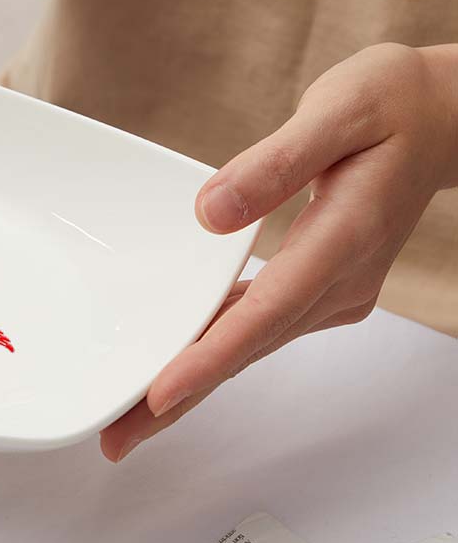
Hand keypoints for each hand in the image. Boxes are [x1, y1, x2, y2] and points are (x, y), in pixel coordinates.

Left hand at [102, 43, 457, 462]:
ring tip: (133, 416)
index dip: (210, 358)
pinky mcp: (321, 285)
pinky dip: (216, 348)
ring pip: (251, 346)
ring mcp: (333, 288)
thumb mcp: (336, 113)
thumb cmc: (389, 105)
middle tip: (118, 438)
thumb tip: (211, 212)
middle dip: (182, 398)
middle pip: (249, 349)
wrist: (442, 117)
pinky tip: (178, 360)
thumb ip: (276, 163)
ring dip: (193, 382)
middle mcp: (340, 279)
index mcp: (344, 237)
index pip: (265, 312)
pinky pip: (260, 326)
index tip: (160, 395)